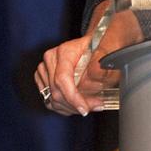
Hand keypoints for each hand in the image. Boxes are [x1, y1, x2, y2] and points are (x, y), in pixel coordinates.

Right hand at [34, 1, 138, 115]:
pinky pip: (50, 101)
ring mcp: (45, 69)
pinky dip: (65, 107)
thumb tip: (93, 74)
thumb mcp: (107, 52)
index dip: (73, 98)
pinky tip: (78, 105)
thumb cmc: (102, 46)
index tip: (84, 109)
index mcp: (63, 51)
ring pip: (52, 99)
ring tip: (90, 106)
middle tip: (96, 106)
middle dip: (76, 105)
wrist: (97, 42)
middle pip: (56, 92)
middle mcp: (50, 59)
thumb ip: (101, 64)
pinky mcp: (44, 79)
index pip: (62, 79)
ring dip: (71, 108)